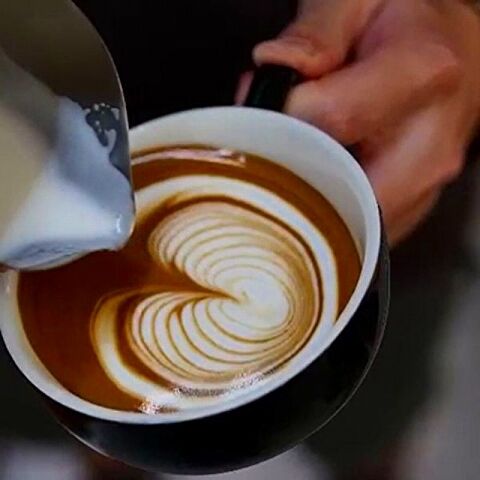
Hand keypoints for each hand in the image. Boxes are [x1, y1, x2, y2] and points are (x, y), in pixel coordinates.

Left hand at [238, 0, 479, 243]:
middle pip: (339, 190)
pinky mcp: (415, 206)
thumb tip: (275, 68)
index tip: (271, 111)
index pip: (332, 120)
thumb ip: (315, 32)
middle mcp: (431, 141)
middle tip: (279, 149)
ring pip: (347, 222)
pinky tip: (322, 177)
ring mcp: (427, 182)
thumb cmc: (408, 24)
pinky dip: (329, 212)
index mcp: (422, 75)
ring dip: (309, 198)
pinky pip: (359, 228)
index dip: (286, 119)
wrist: (456, 53)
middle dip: (293, 177)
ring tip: (304, 157)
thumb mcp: (358, 1)